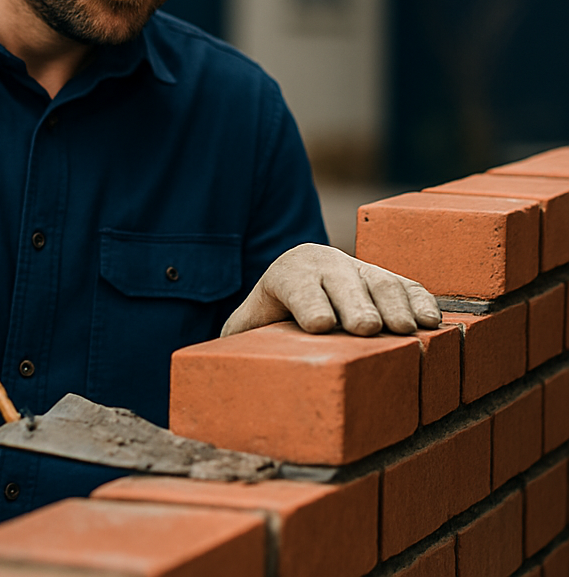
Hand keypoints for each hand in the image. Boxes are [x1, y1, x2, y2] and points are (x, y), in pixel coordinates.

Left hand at [221, 243, 440, 337]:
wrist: (300, 279)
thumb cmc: (271, 315)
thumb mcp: (247, 324)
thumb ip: (236, 340)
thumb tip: (209, 375)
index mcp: (286, 274)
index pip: (297, 286)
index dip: (309, 304)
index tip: (321, 326)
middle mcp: (325, 265)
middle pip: (342, 282)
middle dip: (353, 304)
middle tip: (365, 329)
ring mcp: (359, 268)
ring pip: (379, 281)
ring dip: (393, 304)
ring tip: (404, 330)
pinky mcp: (386, 278)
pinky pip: (408, 285)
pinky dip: (421, 301)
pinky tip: (431, 322)